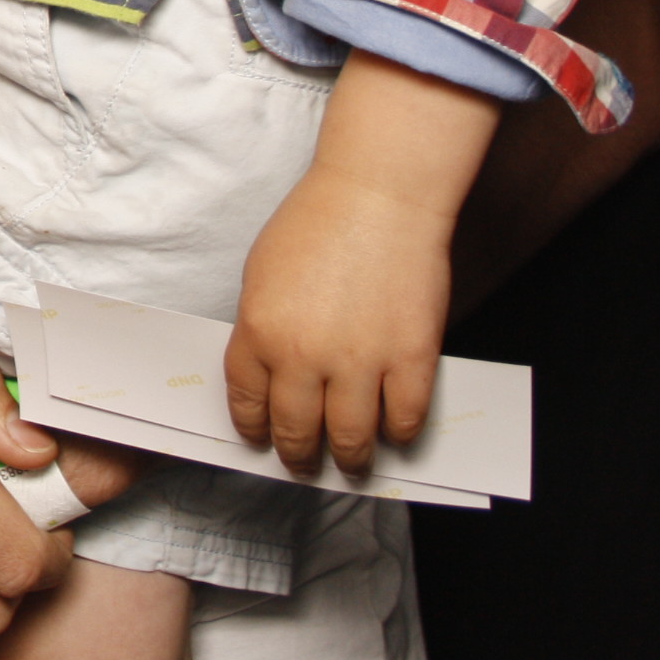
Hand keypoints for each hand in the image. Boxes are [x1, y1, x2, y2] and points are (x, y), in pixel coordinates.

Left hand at [224, 50, 495, 475]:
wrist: (377, 196)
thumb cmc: (316, 224)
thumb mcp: (262, 276)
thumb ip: (262, 329)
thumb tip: (268, 376)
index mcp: (258, 332)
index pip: (248, 403)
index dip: (254, 429)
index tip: (260, 440)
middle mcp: (303, 355)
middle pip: (296, 430)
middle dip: (298, 455)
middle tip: (304, 463)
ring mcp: (360, 361)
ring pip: (351, 437)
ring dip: (349, 457)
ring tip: (351, 461)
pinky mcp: (411, 358)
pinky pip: (404, 418)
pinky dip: (398, 433)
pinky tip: (393, 431)